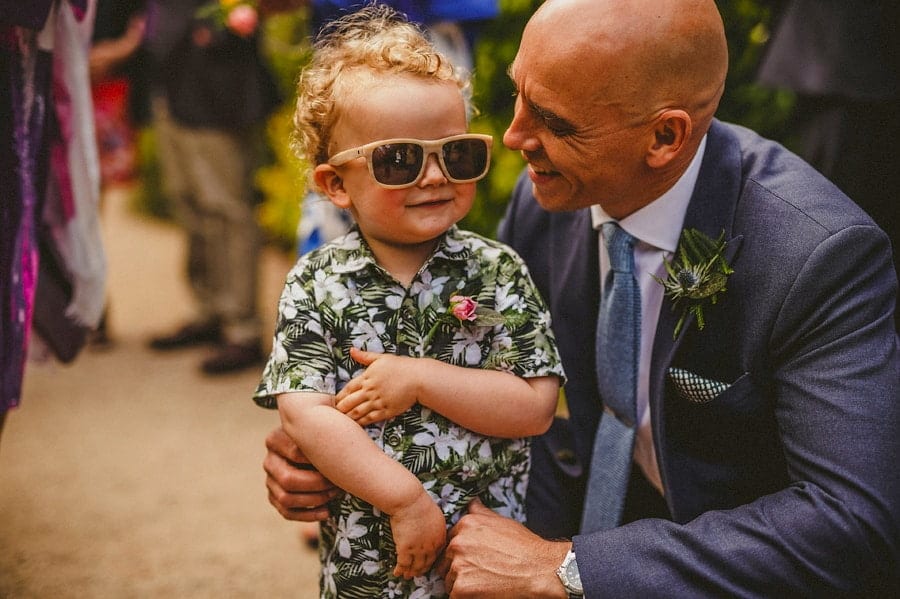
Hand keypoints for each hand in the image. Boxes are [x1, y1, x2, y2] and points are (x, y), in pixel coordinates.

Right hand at [263, 427, 340, 520]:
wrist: (318, 446)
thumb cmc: (324, 434)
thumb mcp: (321, 425)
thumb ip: (322, 428)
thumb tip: (333, 432)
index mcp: (275, 439)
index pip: (295, 452)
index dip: (318, 460)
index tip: (338, 462)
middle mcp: (269, 460)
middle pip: (288, 479)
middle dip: (317, 484)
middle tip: (337, 483)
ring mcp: (270, 481)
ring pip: (286, 498)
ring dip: (314, 500)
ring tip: (334, 494)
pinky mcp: (275, 498)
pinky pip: (287, 512)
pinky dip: (308, 515)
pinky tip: (327, 511)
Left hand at [334, 348, 417, 424]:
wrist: (418, 378)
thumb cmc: (401, 366)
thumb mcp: (381, 358)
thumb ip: (364, 356)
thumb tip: (352, 350)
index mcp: (367, 377)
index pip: (348, 389)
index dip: (339, 396)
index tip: (334, 402)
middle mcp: (370, 390)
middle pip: (349, 402)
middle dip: (340, 409)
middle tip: (333, 414)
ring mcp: (378, 401)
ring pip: (358, 412)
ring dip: (348, 417)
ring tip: (342, 422)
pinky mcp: (386, 410)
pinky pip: (370, 418)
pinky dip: (361, 422)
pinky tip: (356, 425)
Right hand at [390, 490, 446, 578]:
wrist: (410, 501)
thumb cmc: (421, 503)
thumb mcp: (435, 516)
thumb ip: (435, 527)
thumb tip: (432, 530)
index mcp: (440, 537)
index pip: (438, 554)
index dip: (431, 561)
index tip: (427, 564)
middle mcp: (431, 546)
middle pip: (427, 563)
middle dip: (422, 570)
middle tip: (417, 574)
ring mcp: (419, 549)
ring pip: (416, 566)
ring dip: (411, 572)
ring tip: (407, 576)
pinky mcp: (405, 549)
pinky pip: (403, 564)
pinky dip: (400, 570)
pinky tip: (397, 572)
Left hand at [438, 498, 569, 597]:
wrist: (539, 569)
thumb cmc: (524, 546)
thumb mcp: (501, 520)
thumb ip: (480, 512)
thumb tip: (471, 502)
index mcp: (466, 524)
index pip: (451, 540)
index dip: (462, 552)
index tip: (474, 558)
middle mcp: (458, 543)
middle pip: (447, 560)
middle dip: (458, 567)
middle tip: (479, 572)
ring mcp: (458, 566)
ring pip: (449, 579)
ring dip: (461, 583)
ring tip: (484, 582)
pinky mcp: (461, 588)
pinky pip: (453, 596)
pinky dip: (465, 597)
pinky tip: (482, 592)